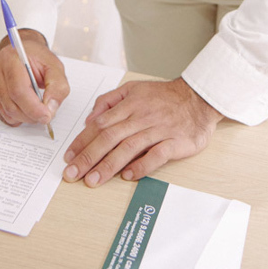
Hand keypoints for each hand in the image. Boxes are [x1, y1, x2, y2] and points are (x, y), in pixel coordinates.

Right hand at [0, 31, 69, 127]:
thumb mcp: (55, 66)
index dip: (33, 107)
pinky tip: (26, 109)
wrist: (24, 52)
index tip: (46, 115)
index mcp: (11, 58)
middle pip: (11, 104)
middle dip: (30, 115)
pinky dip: (16, 117)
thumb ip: (57, 86)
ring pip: (6, 111)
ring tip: (37, 110)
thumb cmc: (38, 58)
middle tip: (45, 115)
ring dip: (24, 117)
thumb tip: (50, 109)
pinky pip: (2, 113)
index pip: (18, 89)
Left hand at [62, 78, 222, 187]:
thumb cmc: (164, 96)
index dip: (83, 141)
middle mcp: (141, 117)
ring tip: (93, 180)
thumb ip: (110, 100)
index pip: (100, 124)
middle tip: (73, 174)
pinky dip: (142, 166)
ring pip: (129, 147)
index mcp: (130, 105)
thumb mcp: (133, 88)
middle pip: (110, 137)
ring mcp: (158, 130)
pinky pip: (157, 155)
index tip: (69, 157)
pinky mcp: (175, 142)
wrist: (198, 98)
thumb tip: (90, 118)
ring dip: (108, 165)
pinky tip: (128, 176)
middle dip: (88, 157)